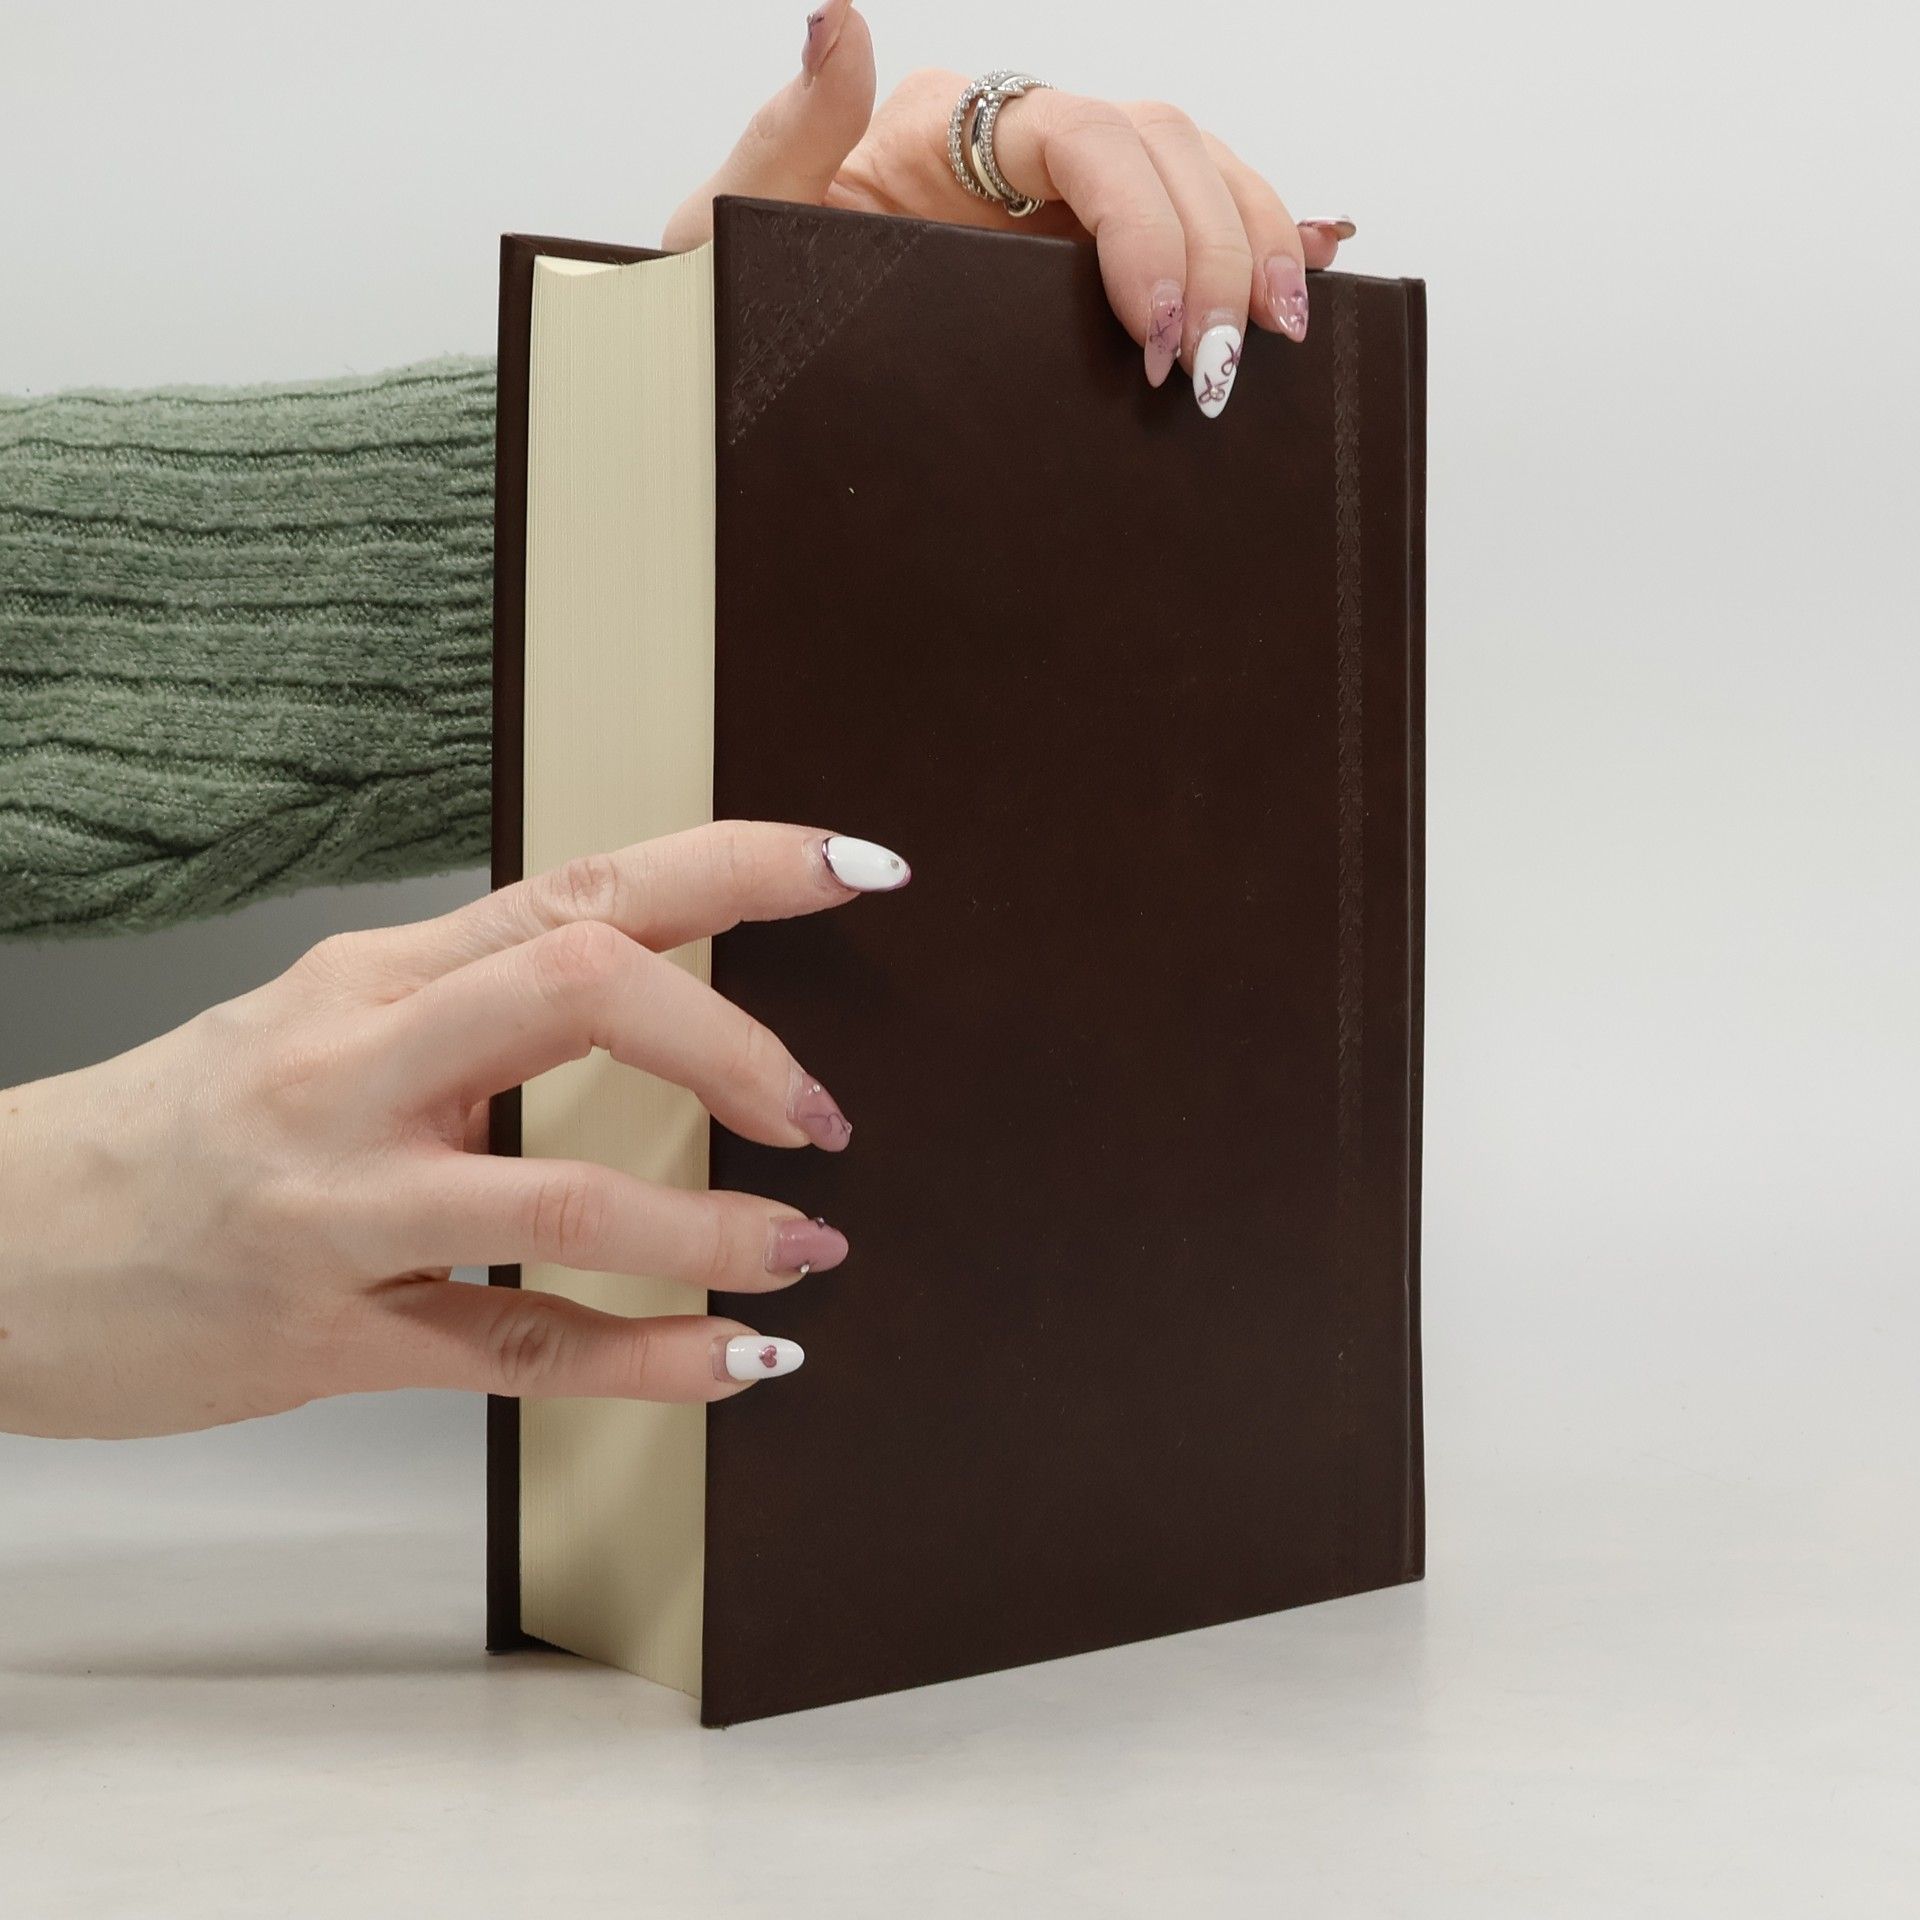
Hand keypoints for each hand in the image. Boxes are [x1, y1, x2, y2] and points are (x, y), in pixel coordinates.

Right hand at [0, 823, 909, 1439]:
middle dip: (737, 1048)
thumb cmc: (179, 1127)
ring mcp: (340, 1209)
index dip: (741, 866)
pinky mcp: (327, 1338)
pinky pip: (516, 1351)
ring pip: (562, 1199)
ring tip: (807, 1247)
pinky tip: (737, 1356)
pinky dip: (649, 1360)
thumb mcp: (325, 1018)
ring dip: (715, 1229)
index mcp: (378, 977)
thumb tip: (650, 973)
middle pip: (586, 990)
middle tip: (820, 1113)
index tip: (857, 870)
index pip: (587, 885)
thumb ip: (477, 995)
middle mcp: (361, 1069)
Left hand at [664, 1, 1355, 415]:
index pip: (1084, 135)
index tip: (1153, 325)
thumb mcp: (729, 228)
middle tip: (1217, 367)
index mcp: (943, 131)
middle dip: (1214, 251)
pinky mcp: (1083, 271)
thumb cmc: (736, 304)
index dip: (1141, 218)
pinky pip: (1188, 239)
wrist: (744, 386)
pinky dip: (1256, 251)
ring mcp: (1057, 212)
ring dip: (1254, 251)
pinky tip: (1307, 286)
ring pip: (1197, 182)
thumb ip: (783, 132)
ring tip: (1276, 342)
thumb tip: (838, 16)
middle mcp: (1013, 156)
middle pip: (1164, 150)